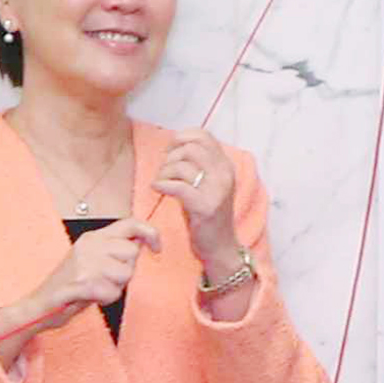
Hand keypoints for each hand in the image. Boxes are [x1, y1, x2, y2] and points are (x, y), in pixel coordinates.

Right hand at [0, 221, 154, 370]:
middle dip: (126, 272)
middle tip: (106, 280)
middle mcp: (88, 245)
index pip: (130, 223)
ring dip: (115, 288)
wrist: (38, 306)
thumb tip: (143, 242)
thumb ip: (115, 250)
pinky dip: (105, 299)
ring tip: (96, 289)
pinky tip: (92, 298)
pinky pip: (111, 291)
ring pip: (124, 274)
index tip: (157, 248)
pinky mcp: (79, 282)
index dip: (150, 233)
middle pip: (131, 252)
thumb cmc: (70, 287)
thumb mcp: (94, 261)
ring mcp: (83, 262)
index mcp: (93, 237)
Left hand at [156, 133, 245, 272]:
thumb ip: (200, 164)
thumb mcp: (209, 184)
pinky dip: (162, 184)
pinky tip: (157, 189)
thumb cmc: (208, 215)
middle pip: (191, 148)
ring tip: (161, 183)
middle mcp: (224, 174)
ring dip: (164, 173)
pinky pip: (177, 186)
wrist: (220, 247)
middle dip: (171, 157)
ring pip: (182, 166)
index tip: (170, 150)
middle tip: (165, 171)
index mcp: (226, 165)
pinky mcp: (205, 206)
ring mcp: (217, 190)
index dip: (182, 137)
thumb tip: (176, 145)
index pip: (204, 135)